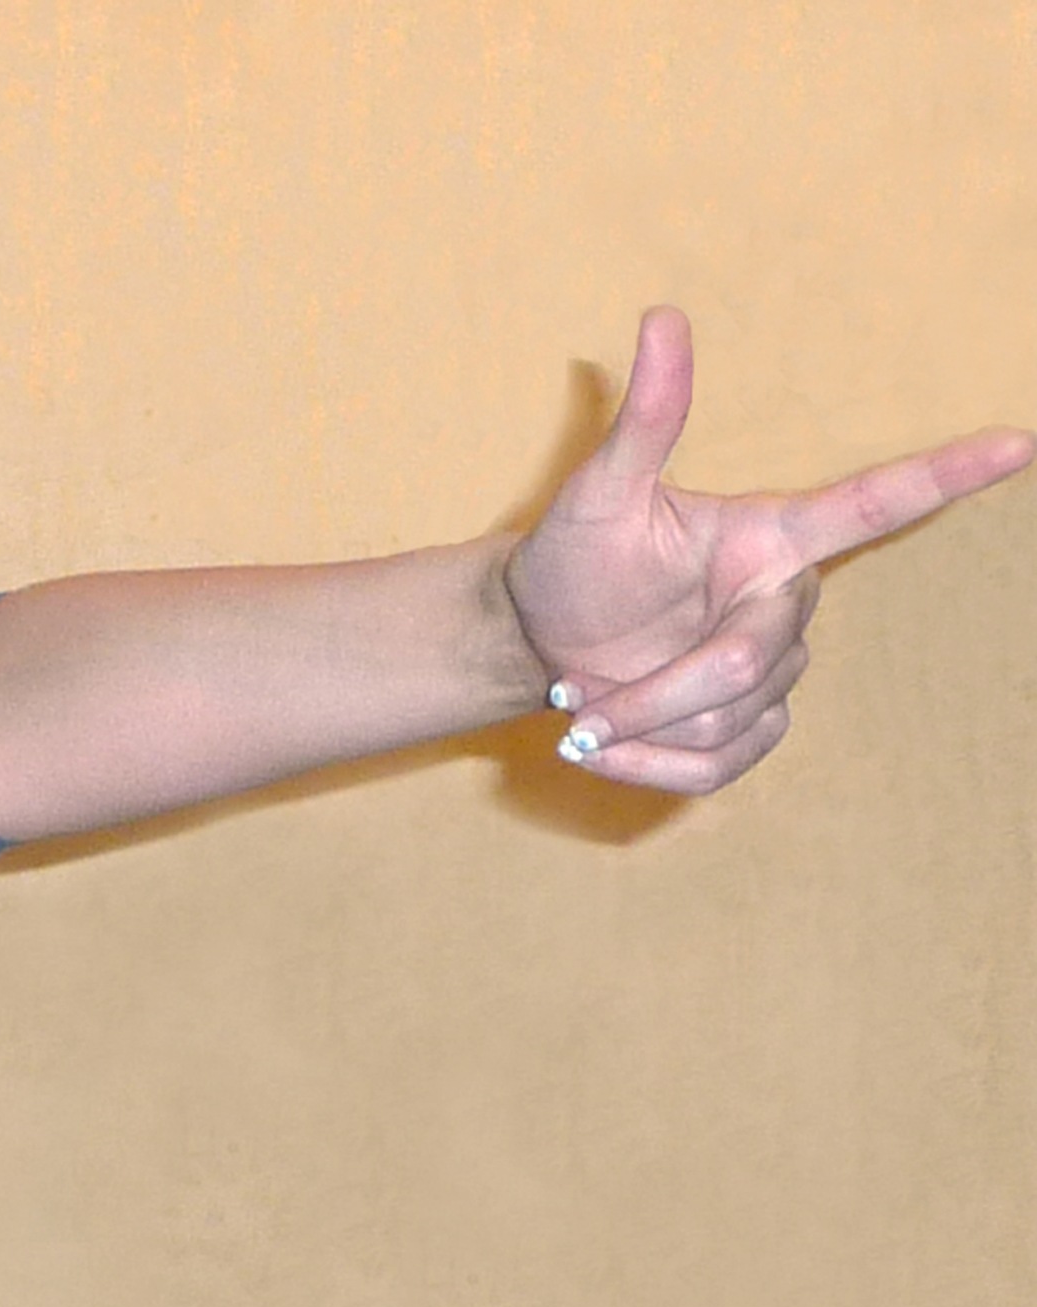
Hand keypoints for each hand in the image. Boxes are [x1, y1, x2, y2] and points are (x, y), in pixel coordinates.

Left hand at [504, 307, 1034, 792]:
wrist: (537, 642)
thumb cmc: (571, 558)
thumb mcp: (599, 492)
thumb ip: (645, 419)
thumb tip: (662, 316)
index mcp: (768, 538)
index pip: (873, 503)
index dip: (945, 475)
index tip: (1018, 441)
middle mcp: (783, 602)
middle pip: (746, 664)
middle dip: (654, 691)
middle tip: (576, 698)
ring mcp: (772, 671)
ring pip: (729, 722)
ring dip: (641, 730)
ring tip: (585, 713)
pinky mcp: (749, 729)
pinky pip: (717, 768)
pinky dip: (649, 771)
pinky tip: (606, 752)